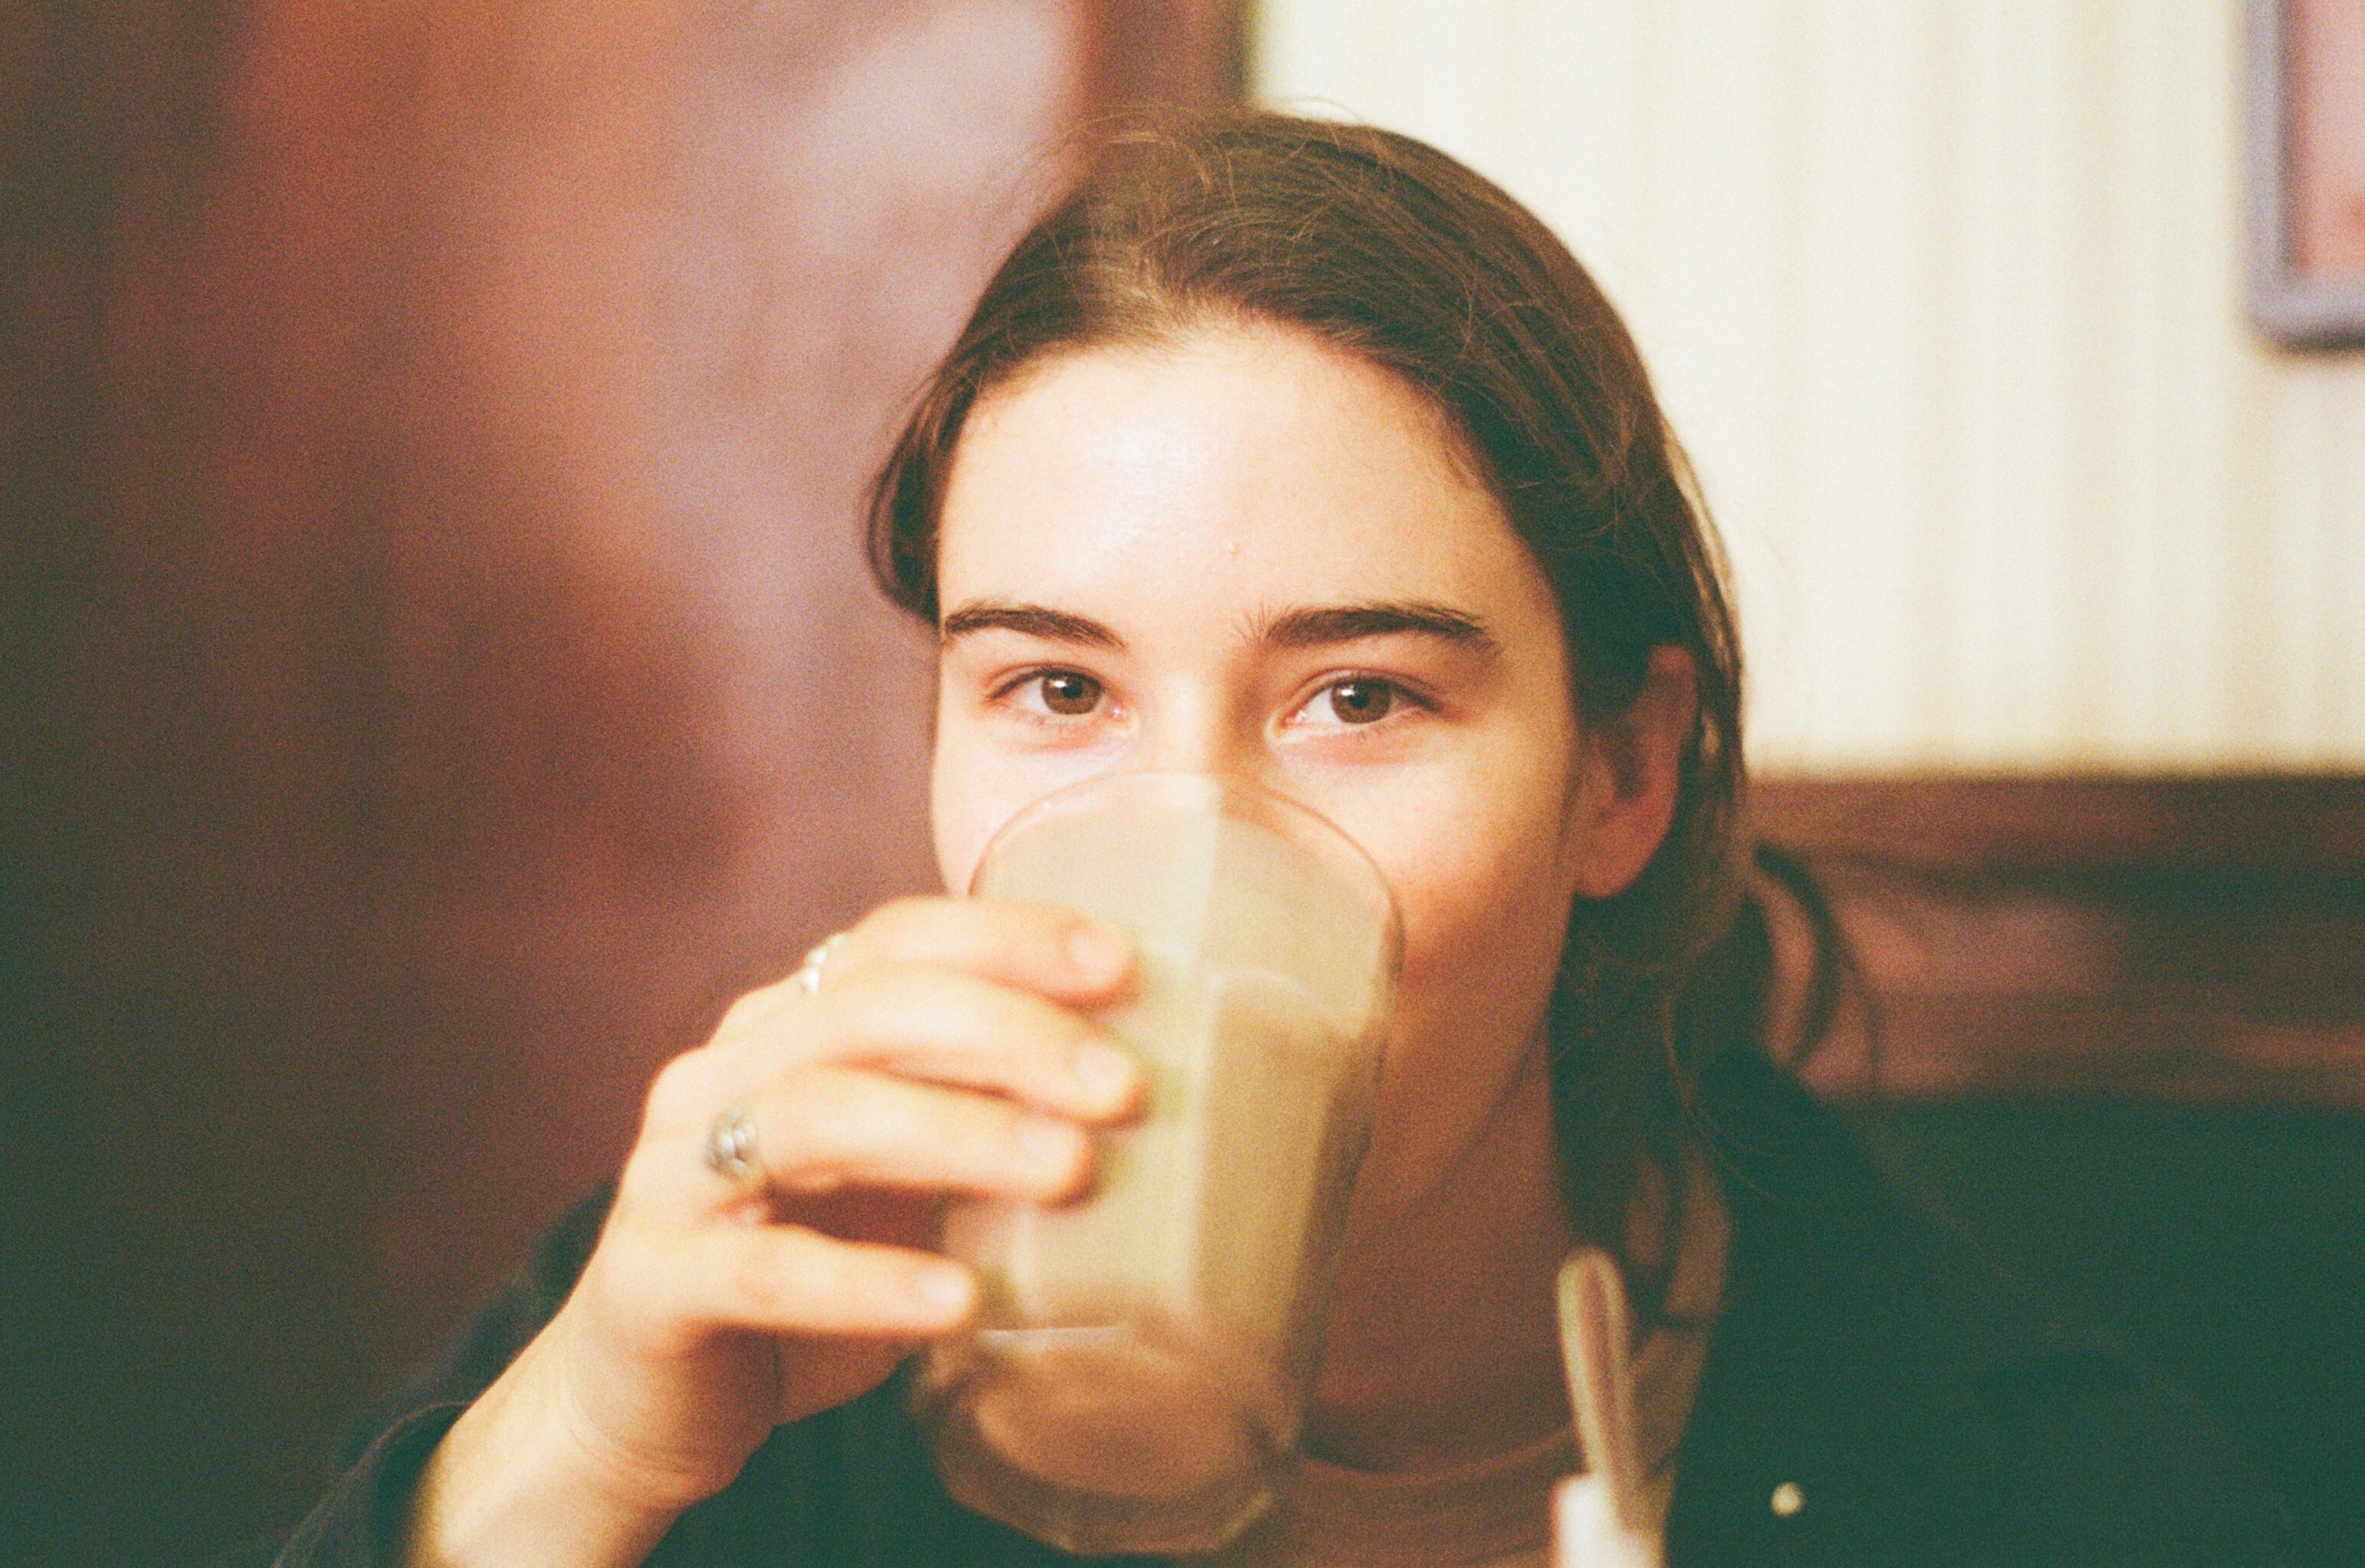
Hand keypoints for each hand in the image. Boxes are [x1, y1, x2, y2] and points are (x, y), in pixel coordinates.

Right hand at [400, 897, 1139, 1566]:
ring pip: (816, 1117)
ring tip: (1068, 1171)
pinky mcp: (650, 1285)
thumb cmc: (807, 1266)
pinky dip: (869, 1281)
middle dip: (1006, 1032)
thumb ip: (978, 1119)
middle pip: (865, 1009)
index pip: (892, 939)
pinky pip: (764, 1272)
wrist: (647, 1403)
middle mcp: (717, 1077)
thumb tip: (1143, 1090)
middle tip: (1123, 1088)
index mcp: (780, 1028)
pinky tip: (960, 1302)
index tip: (1120, 964)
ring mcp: (671, 1175)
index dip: (1005, 938)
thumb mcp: (902, 1180)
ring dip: (955, 1135)